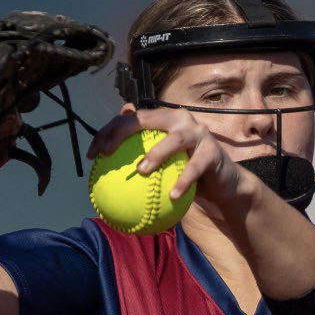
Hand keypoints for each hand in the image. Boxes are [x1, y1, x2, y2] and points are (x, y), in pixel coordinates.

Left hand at [87, 106, 250, 215]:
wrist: (222, 185)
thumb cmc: (184, 175)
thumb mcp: (160, 169)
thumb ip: (135, 162)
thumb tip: (103, 166)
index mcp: (162, 120)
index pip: (129, 119)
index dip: (107, 131)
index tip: (93, 155)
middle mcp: (179, 119)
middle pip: (146, 118)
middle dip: (123, 132)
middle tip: (108, 152)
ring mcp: (198, 132)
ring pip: (174, 139)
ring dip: (157, 154)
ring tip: (142, 170)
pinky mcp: (213, 150)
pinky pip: (196, 166)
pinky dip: (184, 180)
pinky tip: (173, 195)